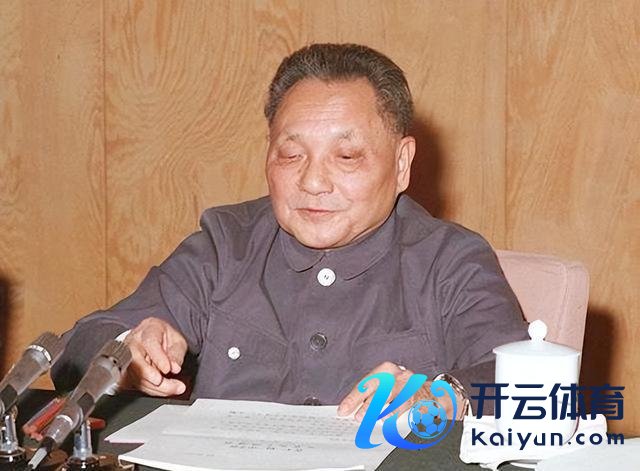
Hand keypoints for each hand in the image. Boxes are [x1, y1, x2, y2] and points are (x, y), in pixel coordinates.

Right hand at [122, 317, 187, 396]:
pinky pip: (136, 385)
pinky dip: (152, 390)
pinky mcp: (125, 372)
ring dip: (155, 388)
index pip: (150, 343)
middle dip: (152, 378)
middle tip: (171, 386)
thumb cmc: (163, 337)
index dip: (158, 358)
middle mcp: (133, 343)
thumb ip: (176, 353)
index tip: (168, 369)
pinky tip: (164, 390)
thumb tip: (175, 368)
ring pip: (135, 376)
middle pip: (136, 362)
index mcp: (148, 330)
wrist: (151, 337)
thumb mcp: (177, 340)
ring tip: (174, 389)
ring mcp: (125, 358)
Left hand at [337, 361, 455, 421]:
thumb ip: (372, 396)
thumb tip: (353, 409)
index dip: (353, 397)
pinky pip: (404, 405)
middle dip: (362, 402)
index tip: (343, 410)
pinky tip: (385, 419)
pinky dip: (393, 413)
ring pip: (389, 394)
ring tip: (366, 417)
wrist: (435, 395)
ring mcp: (409, 384)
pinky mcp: (418, 396)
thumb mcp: (388, 389)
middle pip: (376, 386)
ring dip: (376, 407)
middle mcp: (397, 374)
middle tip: (354, 415)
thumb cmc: (406, 392)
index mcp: (386, 370)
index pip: (366, 383)